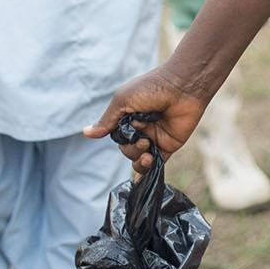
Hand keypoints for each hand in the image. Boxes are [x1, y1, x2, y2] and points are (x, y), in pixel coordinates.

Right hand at [84, 65, 209, 172]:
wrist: (183, 87)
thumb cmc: (151, 88)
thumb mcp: (123, 101)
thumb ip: (107, 120)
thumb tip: (86, 133)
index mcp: (128, 117)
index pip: (117, 137)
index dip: (120, 138)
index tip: (128, 131)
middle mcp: (141, 129)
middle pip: (127, 150)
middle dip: (132, 149)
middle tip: (143, 140)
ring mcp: (155, 138)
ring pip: (139, 159)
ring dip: (140, 160)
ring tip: (148, 152)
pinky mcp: (169, 145)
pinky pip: (156, 164)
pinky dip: (147, 173)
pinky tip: (140, 181)